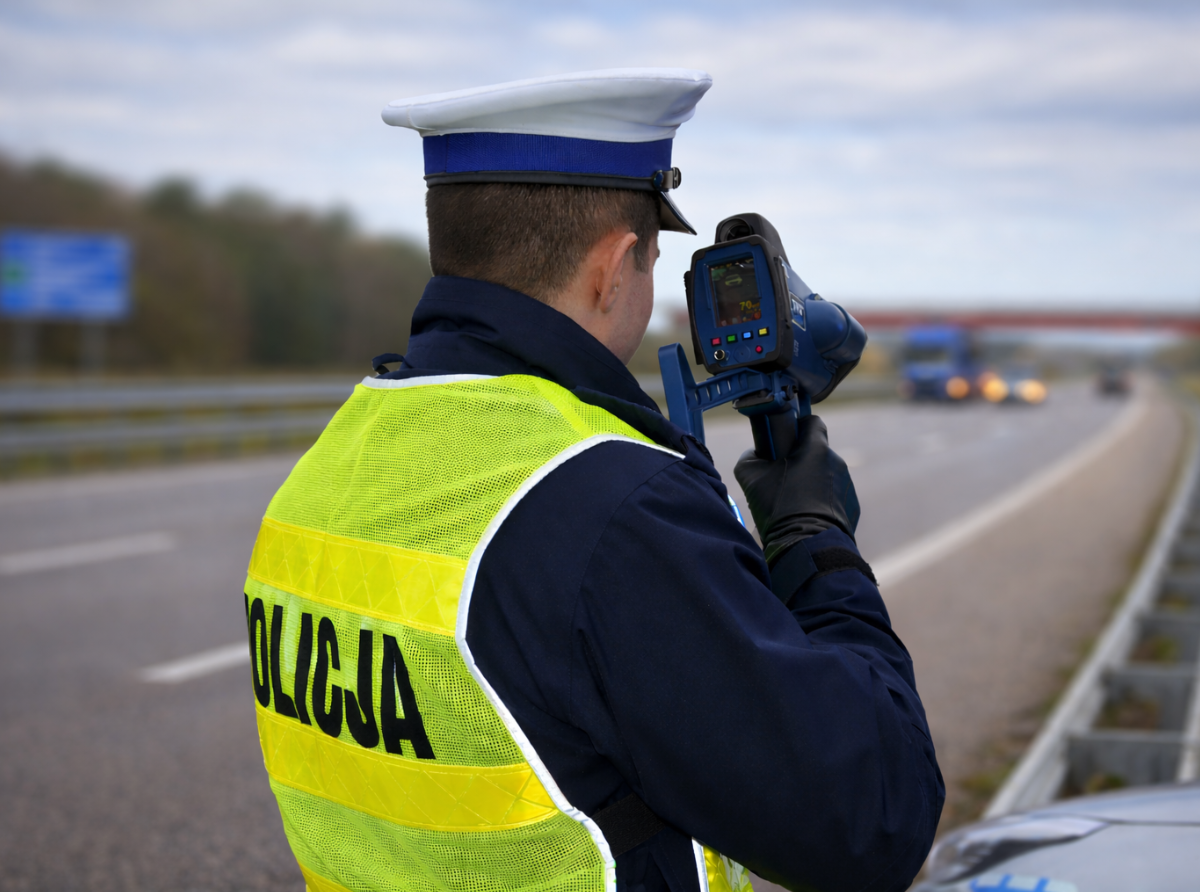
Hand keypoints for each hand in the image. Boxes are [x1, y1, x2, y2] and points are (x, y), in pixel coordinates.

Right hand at [733, 415, 859, 565]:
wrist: (807, 546)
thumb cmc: (780, 509)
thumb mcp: (751, 478)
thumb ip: (749, 457)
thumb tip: (754, 453)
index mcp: (816, 449)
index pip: (812, 422)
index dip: (797, 428)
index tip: (784, 442)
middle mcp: (836, 462)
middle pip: (816, 452)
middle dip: (800, 461)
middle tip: (781, 478)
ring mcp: (847, 485)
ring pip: (824, 475)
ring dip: (811, 482)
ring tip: (793, 504)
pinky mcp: (852, 506)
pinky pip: (833, 497)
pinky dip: (821, 502)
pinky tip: (806, 517)